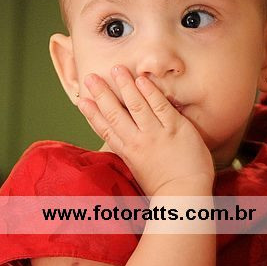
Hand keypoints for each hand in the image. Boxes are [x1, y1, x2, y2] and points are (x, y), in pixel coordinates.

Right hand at [77, 65, 213, 196]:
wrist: (185, 196)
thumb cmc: (165, 188)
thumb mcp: (140, 170)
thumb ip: (132, 153)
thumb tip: (123, 141)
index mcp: (127, 153)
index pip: (105, 128)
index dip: (91, 113)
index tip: (81, 100)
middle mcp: (138, 141)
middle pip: (115, 113)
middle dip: (101, 94)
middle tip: (90, 77)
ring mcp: (157, 134)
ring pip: (137, 105)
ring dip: (125, 86)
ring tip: (116, 69)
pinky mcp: (177, 129)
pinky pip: (161, 106)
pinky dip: (150, 92)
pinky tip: (141, 79)